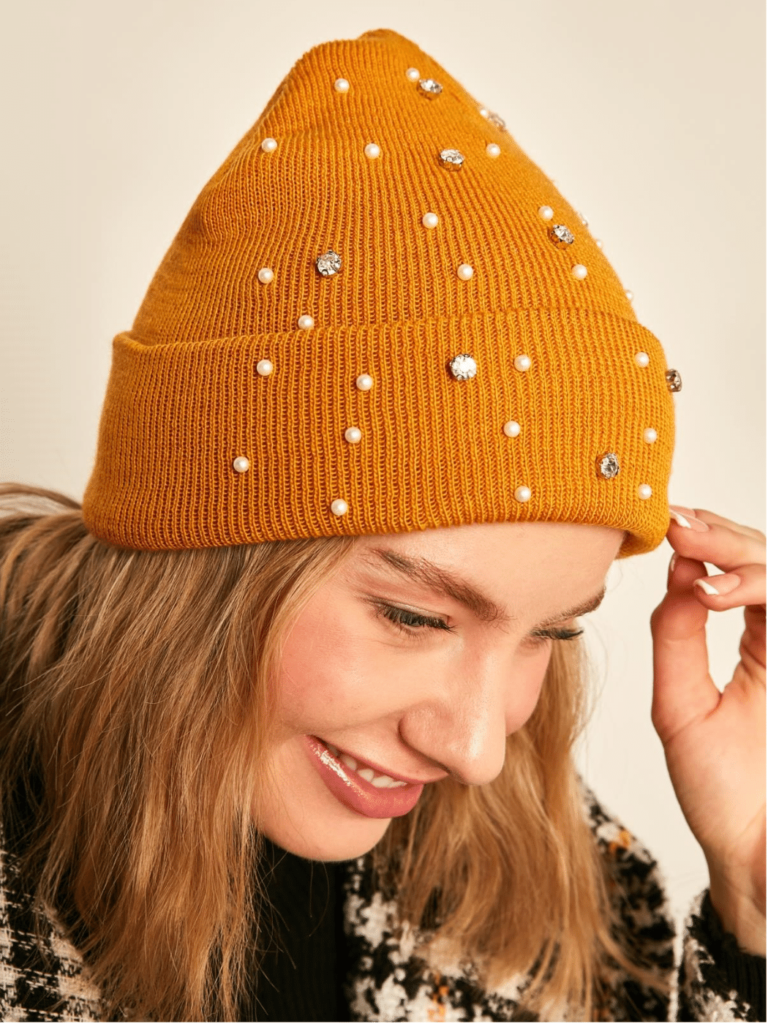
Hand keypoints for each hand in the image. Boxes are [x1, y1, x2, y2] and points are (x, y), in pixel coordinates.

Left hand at [650, 505, 765, 954]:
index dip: (709, 542)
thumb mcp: (680, 705)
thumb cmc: (719, 789)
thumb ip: (677, 638)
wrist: (751, 852)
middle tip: (680, 525)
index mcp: (756, 646)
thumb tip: (677, 571)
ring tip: (694, 553)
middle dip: (724, 537)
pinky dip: (760, 593)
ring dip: (744, 558)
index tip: (667, 525)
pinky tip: (715, 593)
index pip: (739, 573)